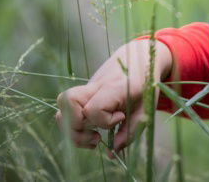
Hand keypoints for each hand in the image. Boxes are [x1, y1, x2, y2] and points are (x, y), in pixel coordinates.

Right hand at [56, 39, 173, 154]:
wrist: (139, 57)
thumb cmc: (145, 83)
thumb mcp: (146, 107)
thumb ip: (130, 131)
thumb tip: (110, 152)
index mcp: (115, 86)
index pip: (94, 108)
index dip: (104, 121)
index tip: (121, 117)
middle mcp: (96, 85)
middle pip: (68, 103)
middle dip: (78, 128)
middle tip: (97, 137)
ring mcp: (86, 87)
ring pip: (62, 106)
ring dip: (71, 129)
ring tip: (92, 138)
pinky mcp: (82, 92)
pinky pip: (66, 109)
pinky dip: (73, 124)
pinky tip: (89, 130)